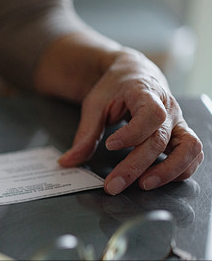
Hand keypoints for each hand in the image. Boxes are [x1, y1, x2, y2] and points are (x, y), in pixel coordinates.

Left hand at [58, 50, 202, 194]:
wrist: (134, 74)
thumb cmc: (115, 88)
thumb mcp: (95, 104)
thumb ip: (85, 134)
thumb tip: (68, 161)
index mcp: (146, 93)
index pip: (150, 114)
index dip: (133, 133)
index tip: (111, 145)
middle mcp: (168, 108)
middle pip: (159, 140)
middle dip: (136, 166)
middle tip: (113, 185)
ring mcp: (178, 122)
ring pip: (189, 148)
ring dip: (169, 171)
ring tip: (143, 185)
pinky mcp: (181, 134)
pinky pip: (193, 154)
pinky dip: (182, 170)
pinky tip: (159, 180)